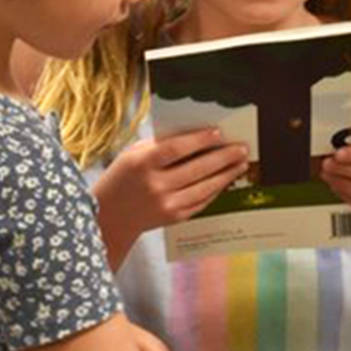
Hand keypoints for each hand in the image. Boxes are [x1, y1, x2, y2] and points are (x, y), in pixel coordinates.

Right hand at [95, 128, 250, 235]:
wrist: (109, 216)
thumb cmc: (123, 177)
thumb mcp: (133, 154)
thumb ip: (161, 145)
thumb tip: (197, 135)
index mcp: (142, 164)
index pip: (176, 149)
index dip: (200, 140)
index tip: (219, 133)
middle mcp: (155, 186)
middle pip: (197, 168)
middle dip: (223, 157)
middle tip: (241, 148)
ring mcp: (166, 204)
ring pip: (205, 187)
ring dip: (227, 174)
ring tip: (241, 163)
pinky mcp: (174, 217)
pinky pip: (202, 201)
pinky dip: (216, 189)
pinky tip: (227, 179)